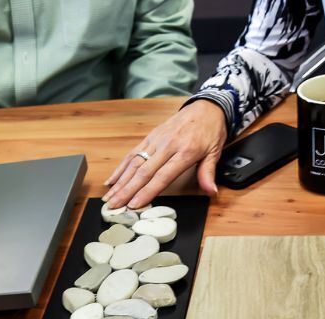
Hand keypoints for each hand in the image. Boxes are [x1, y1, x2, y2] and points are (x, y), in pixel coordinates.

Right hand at [103, 100, 227, 209]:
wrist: (206, 106)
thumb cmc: (210, 131)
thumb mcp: (215, 152)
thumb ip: (208, 173)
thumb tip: (212, 192)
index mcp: (185, 152)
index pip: (162, 176)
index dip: (147, 191)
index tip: (134, 204)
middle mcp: (167, 145)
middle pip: (143, 172)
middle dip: (127, 191)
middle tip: (114, 205)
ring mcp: (156, 140)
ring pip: (134, 163)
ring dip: (120, 182)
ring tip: (109, 197)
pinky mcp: (150, 136)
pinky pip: (132, 153)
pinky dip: (120, 168)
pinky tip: (112, 180)